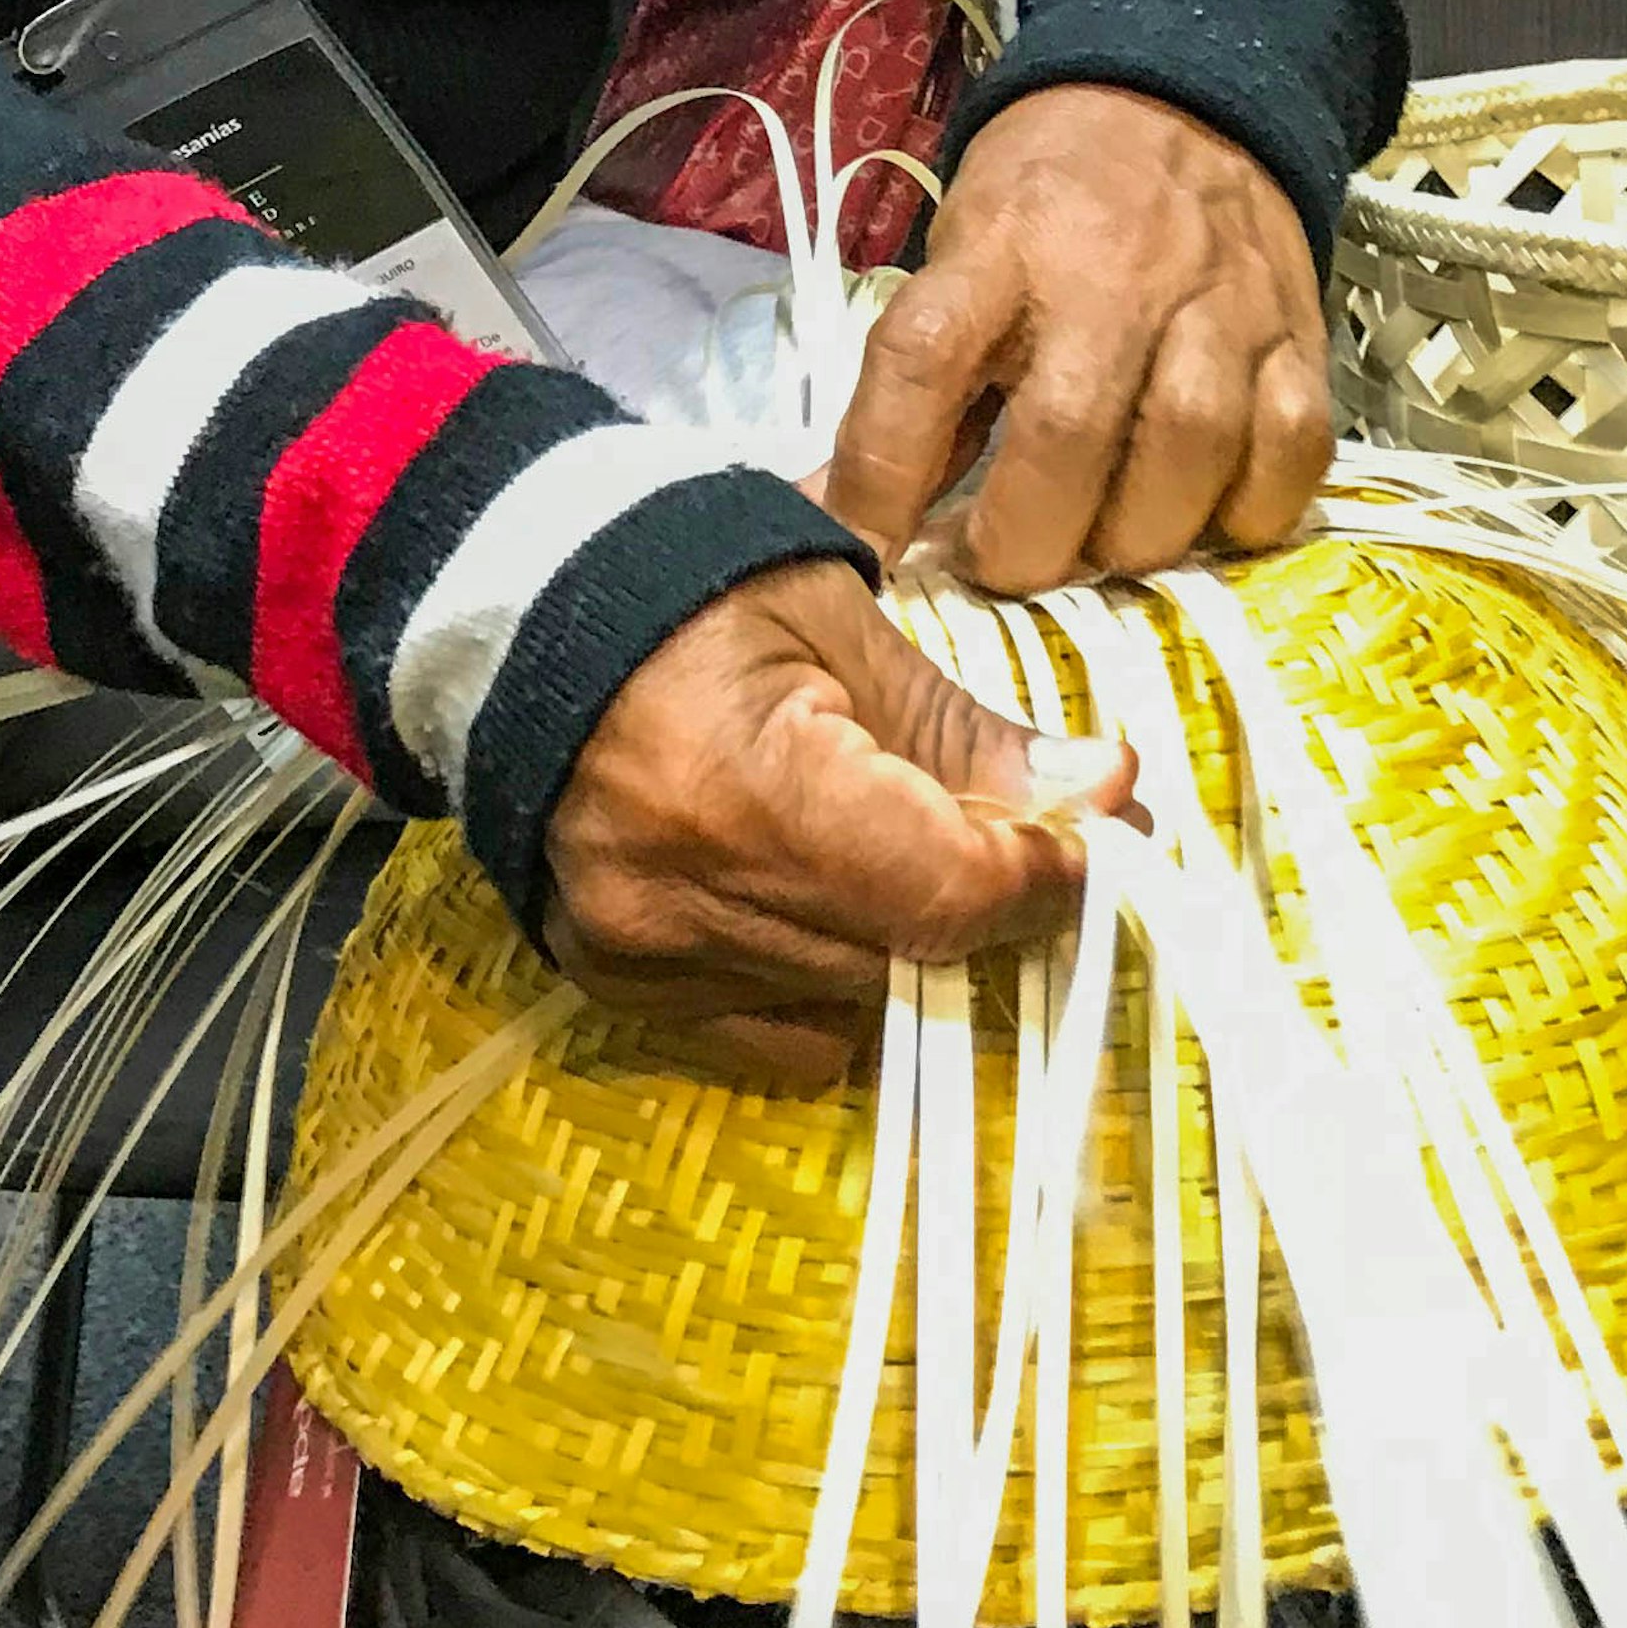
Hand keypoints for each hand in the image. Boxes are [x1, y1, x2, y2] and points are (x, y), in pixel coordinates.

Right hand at [540, 555, 1136, 1090]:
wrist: (522, 616)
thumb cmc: (694, 595)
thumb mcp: (843, 628)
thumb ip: (968, 733)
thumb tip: (1104, 792)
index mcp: (748, 794)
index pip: (944, 891)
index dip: (1044, 873)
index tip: (1096, 826)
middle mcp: (685, 902)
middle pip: (907, 956)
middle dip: (990, 900)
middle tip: (1025, 832)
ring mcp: (643, 959)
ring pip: (851, 1003)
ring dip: (911, 940)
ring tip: (905, 844)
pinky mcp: (617, 987)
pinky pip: (772, 1032)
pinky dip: (827, 981)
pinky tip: (821, 897)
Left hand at [818, 85, 1332, 595]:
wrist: (1180, 101)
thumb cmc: (1048, 204)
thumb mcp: (961, 259)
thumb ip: (922, 393)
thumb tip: (857, 531)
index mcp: (999, 249)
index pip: (923, 356)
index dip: (884, 473)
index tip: (870, 550)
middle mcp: (1112, 277)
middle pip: (1069, 431)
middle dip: (1026, 541)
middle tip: (1005, 562)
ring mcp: (1220, 306)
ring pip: (1189, 451)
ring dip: (1135, 539)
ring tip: (1102, 546)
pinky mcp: (1299, 338)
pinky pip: (1291, 455)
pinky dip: (1247, 513)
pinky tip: (1204, 515)